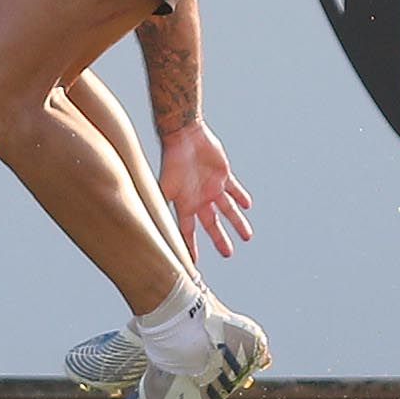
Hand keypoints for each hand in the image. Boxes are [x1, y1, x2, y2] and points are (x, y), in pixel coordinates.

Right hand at [158, 120, 253, 259]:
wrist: (183, 136)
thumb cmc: (171, 160)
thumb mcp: (164, 189)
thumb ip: (160, 208)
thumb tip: (152, 229)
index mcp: (185, 204)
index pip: (188, 231)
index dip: (190, 246)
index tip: (193, 262)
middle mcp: (199, 199)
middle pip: (212, 224)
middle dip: (220, 238)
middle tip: (228, 253)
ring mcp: (212, 187)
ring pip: (227, 209)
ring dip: (237, 222)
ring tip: (247, 235)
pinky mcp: (223, 175)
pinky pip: (234, 189)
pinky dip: (241, 197)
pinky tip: (247, 205)